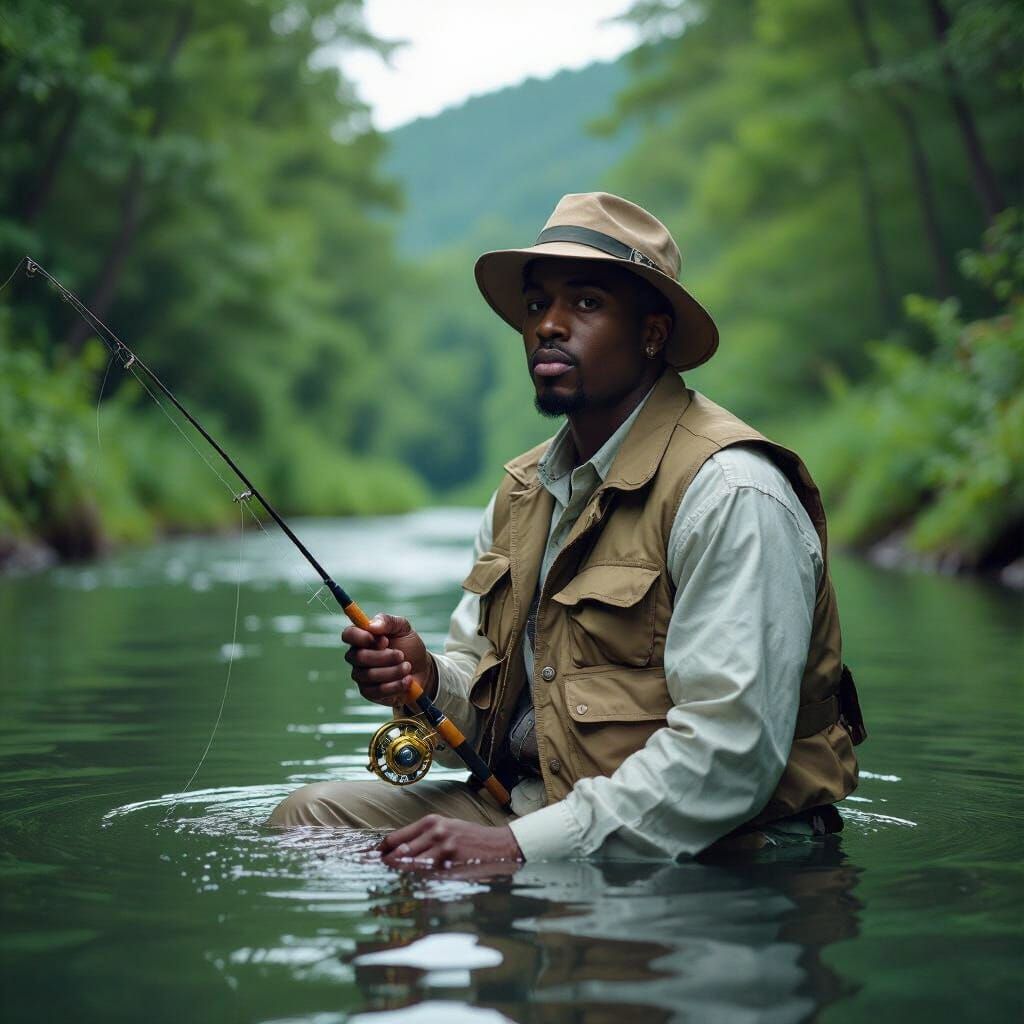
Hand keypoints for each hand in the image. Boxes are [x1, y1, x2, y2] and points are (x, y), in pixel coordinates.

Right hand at [342, 613, 436, 706]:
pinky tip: (407, 680)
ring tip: (408, 667)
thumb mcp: (403, 628)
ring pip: (369, 675)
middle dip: (384, 657)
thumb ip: (388, 621)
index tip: (383, 640)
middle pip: (358, 657)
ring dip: (393, 671)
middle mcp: (357, 656)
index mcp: (362, 637)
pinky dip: (396, 685)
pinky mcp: (369, 693)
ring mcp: (361, 676)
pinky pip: (377, 691)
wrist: (422, 670)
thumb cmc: (409, 646)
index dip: (361, 637)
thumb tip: (372, 625)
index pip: (348, 635)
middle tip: (401, 655)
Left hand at [379, 814, 524, 869]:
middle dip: (387, 864)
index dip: (381, 850)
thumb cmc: (469, 837)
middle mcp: (436, 833)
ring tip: (392, 881)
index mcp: (432, 821)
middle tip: (377, 872)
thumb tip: (396, 851)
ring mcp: (443, 850)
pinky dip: (418, 882)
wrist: (498, 845)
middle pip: (400, 853)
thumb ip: (423, 836)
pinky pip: (427, 877)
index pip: (396, 837)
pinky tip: (413, 887)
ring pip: (411, 866)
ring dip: (401, 875)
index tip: (373, 858)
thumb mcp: (446, 827)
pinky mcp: (451, 865)